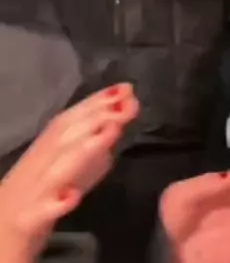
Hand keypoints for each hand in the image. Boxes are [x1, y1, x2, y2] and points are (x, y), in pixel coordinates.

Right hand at [0, 84, 138, 261]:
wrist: (2, 230)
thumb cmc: (39, 193)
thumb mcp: (69, 165)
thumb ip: (93, 146)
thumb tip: (119, 122)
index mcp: (49, 146)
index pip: (73, 118)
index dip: (99, 102)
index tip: (126, 88)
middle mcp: (41, 162)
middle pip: (66, 135)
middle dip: (98, 117)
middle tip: (128, 104)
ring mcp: (34, 190)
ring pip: (57, 168)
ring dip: (84, 149)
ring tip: (111, 133)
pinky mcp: (29, 219)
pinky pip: (42, 210)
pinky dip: (57, 202)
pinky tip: (72, 197)